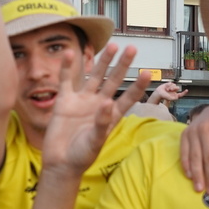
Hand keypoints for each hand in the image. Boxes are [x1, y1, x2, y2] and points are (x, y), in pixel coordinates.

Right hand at [41, 44, 150, 177]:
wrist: (61, 163)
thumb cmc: (82, 156)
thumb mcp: (95, 141)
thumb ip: (102, 122)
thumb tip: (108, 102)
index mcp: (111, 115)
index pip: (128, 97)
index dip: (138, 86)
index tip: (148, 73)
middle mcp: (99, 104)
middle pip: (113, 81)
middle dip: (123, 65)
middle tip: (132, 48)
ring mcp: (82, 101)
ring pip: (95, 77)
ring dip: (103, 62)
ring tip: (112, 45)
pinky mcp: (65, 102)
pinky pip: (66, 81)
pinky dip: (67, 68)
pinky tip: (70, 53)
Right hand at [147, 82, 187, 105]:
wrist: (158, 93)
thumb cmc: (163, 96)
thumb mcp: (169, 98)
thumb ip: (174, 98)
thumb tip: (177, 96)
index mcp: (175, 95)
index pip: (181, 94)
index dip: (184, 92)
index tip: (186, 90)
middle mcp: (174, 91)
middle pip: (177, 88)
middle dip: (174, 88)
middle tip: (169, 90)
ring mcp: (171, 88)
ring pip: (174, 85)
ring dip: (170, 87)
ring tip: (167, 89)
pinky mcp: (169, 85)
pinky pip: (171, 83)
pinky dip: (168, 85)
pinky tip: (166, 87)